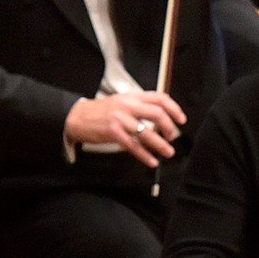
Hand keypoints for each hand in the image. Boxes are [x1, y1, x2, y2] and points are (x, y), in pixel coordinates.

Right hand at [66, 92, 185, 164]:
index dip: (174, 108)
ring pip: (147, 131)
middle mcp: (128, 106)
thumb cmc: (100, 111)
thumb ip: (139, 105)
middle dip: (169, 127)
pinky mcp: (113, 132)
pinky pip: (133, 145)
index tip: (181, 119)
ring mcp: (120, 119)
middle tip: (173, 137)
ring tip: (168, 152)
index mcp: (132, 96)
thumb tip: (159, 115)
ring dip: (160, 144)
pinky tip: (151, 160)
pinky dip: (144, 154)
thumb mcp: (121, 101)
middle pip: (157, 113)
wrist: (77, 116)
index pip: (159, 98)